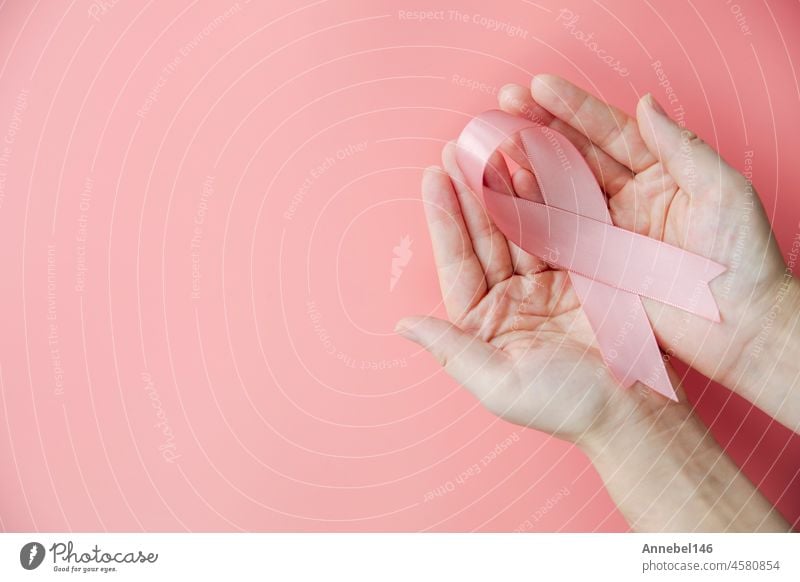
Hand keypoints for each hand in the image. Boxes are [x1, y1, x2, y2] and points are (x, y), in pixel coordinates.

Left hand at [396, 145, 680, 444]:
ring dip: (508, 186)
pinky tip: (537, 164)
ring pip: (522, 224)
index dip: (445, 220)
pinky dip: (551, 197)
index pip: (458, 261)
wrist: (636, 411)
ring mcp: (548, 282)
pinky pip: (563, 227)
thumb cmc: (565, 406)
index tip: (432, 177)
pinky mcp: (585, 272)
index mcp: (486, 322)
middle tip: (459, 146)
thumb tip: (403, 324)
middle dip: (472, 191)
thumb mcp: (499, 384)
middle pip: (487, 235)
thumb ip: (451, 350)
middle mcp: (512, 298)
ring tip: (494, 145)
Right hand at [496, 75, 799, 430]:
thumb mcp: (721, 191)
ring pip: (559, 191)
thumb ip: (682, 147)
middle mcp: (627, 198)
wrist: (740, 325)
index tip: (538, 87)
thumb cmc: (744, 257)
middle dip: (539, 128)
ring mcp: (607, 231)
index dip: (574, 109)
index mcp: (659, 173)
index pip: (611, 133)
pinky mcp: (593, 264)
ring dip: (526, 167)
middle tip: (502, 105)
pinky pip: (555, 233)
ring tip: (493, 143)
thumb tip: (645, 104)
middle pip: (576, 156)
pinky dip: (528, 214)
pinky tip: (503, 192)